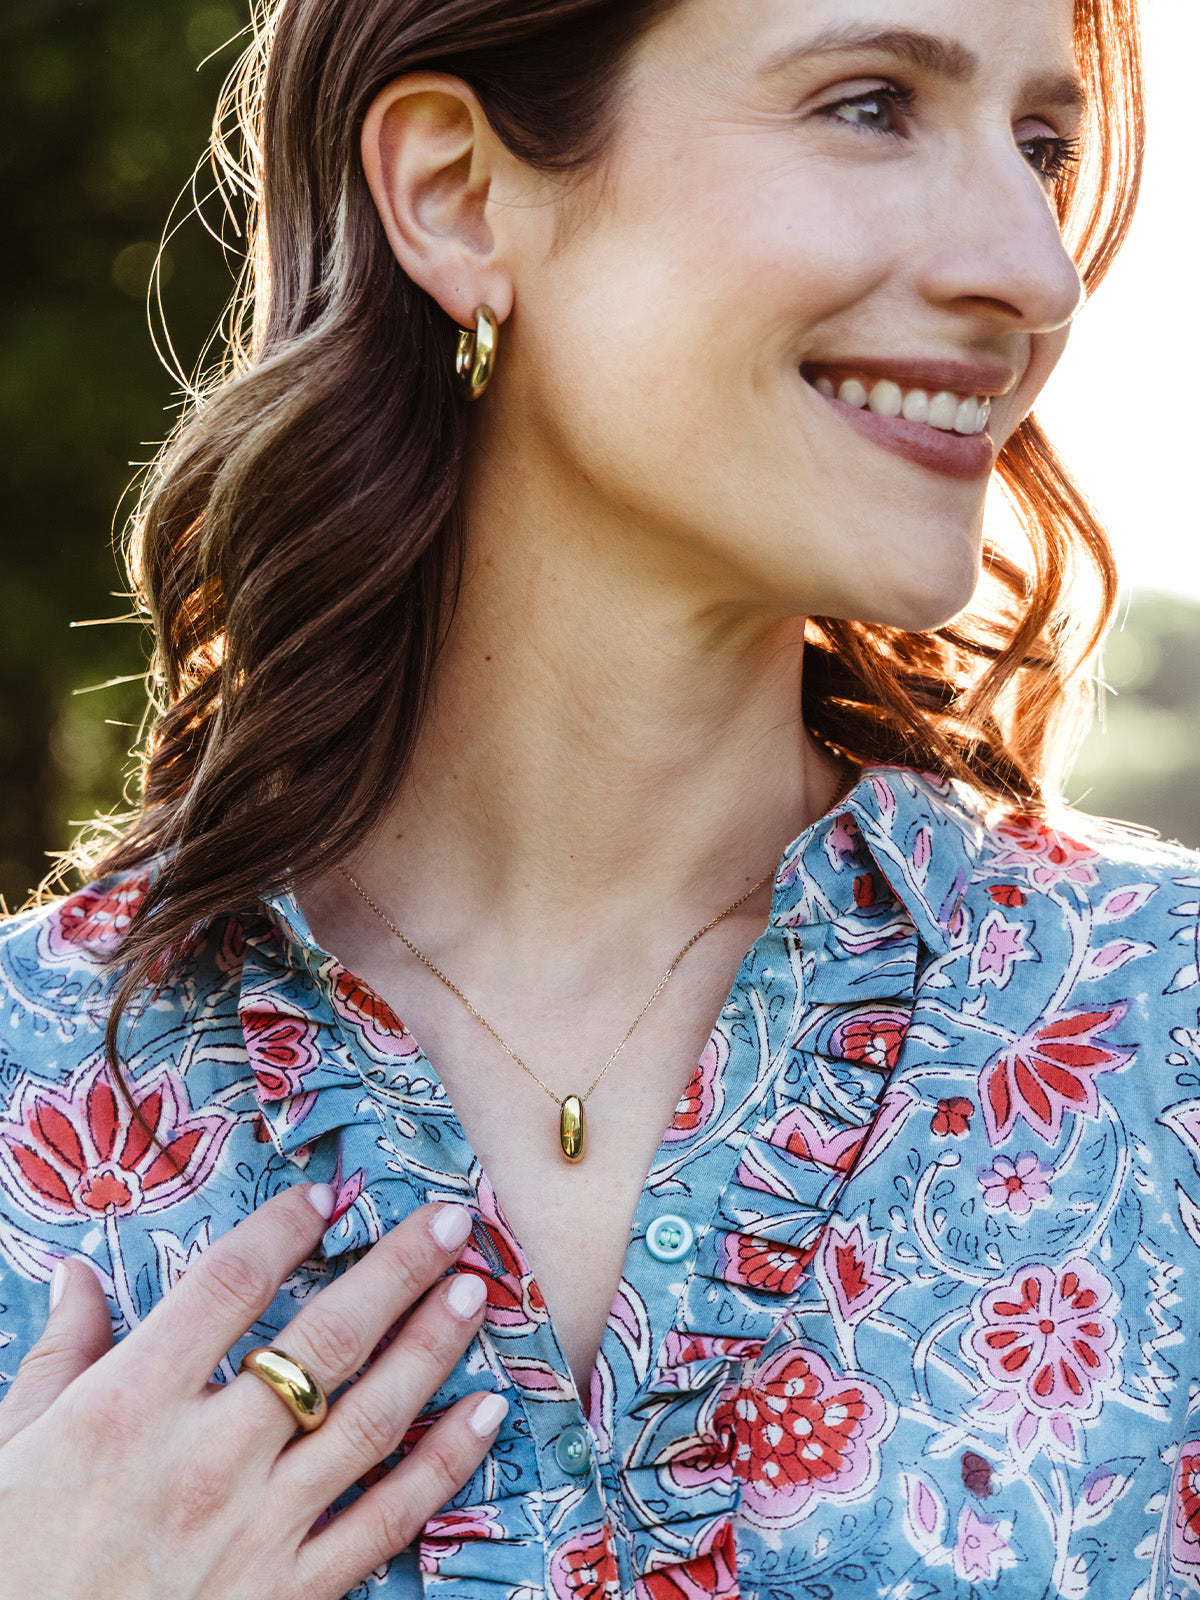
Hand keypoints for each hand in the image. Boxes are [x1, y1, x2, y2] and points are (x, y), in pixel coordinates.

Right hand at [0, 1185, 503, 1599]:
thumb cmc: (12, 1561)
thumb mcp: (12, 1447)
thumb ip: (60, 1354)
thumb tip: (75, 1274)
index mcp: (131, 1404)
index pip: (230, 1285)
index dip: (286, 1229)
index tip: (328, 1196)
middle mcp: (206, 1456)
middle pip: (326, 1339)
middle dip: (397, 1272)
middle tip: (450, 1225)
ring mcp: (256, 1528)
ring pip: (370, 1418)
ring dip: (433, 1349)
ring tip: (477, 1293)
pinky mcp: (289, 1594)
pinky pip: (385, 1520)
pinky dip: (444, 1464)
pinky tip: (485, 1414)